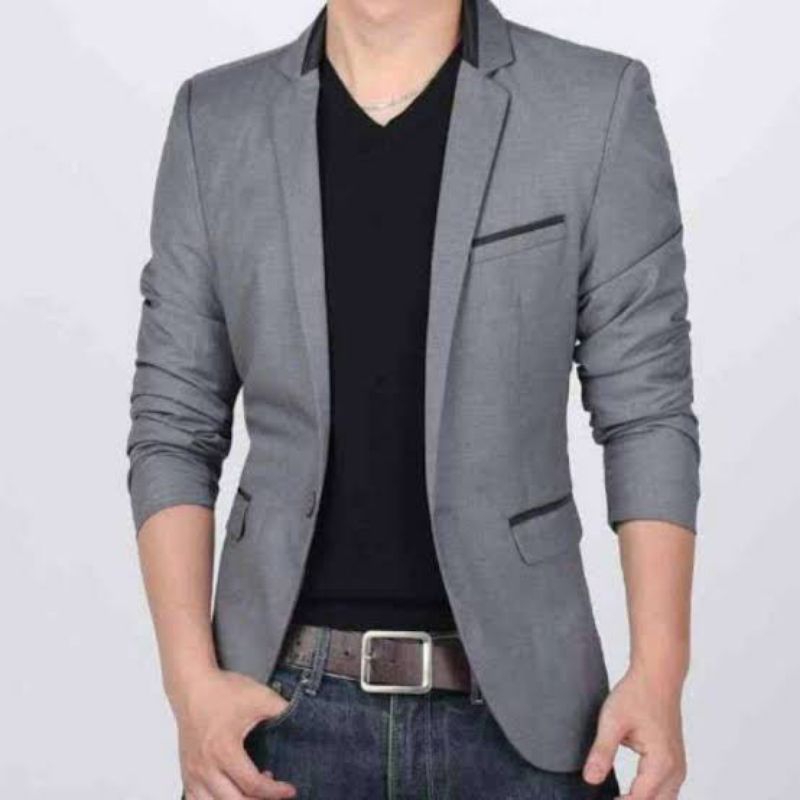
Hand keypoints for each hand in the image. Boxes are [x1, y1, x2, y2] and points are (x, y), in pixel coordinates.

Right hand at [171, 667, 297, 798]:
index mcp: (224, 749)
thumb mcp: (260, 697)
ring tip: (254, 793)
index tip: (290, 790)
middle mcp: (205, 766)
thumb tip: (304, 723)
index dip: (275, 792)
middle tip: (276, 794)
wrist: (192, 685)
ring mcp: (192, 772)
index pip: (252, 784)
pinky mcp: (186, 773)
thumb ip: (283, 711)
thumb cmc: (222, 691)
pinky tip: (232, 793)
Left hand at [583, 665, 686, 798]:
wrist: (658, 676)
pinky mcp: (675, 761)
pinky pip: (666, 790)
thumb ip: (602, 752)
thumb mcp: (612, 721)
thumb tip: (590, 780)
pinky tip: (629, 792)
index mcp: (661, 763)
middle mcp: (675, 770)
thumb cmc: (636, 694)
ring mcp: (678, 766)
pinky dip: (650, 795)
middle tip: (610, 797)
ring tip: (616, 797)